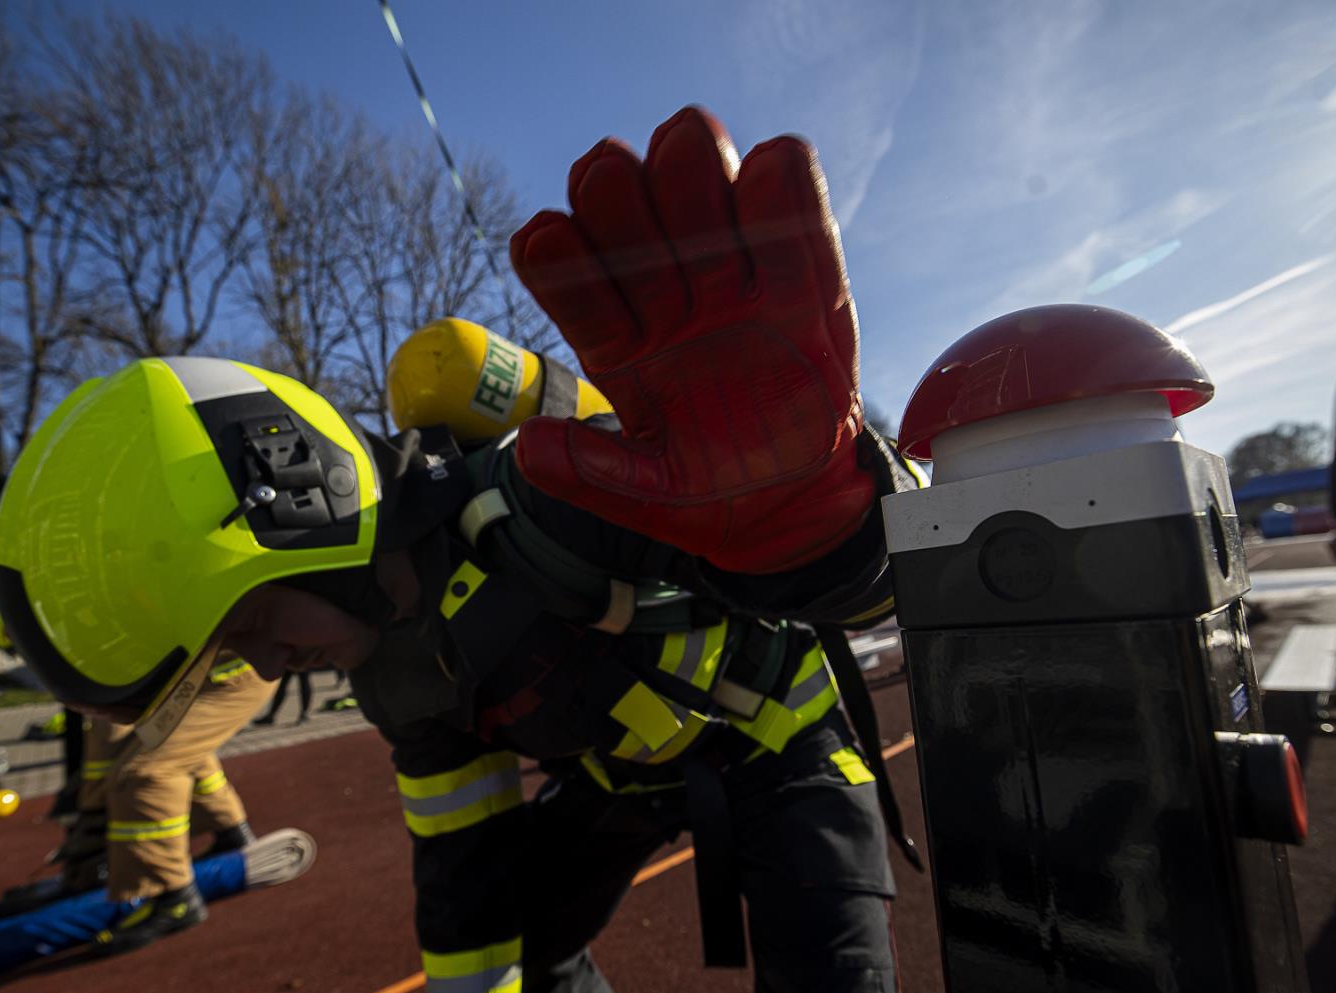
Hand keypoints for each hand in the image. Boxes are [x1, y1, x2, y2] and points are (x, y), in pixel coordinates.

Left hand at [508, 106, 871, 572]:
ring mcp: (740, 294)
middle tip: (606, 166)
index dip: (558, 261)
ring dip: (695, 172)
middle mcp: (675, 306)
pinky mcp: (807, 294)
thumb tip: (528, 447)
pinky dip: (791, 194)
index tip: (543, 235)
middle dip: (619, 196)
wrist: (796, 513)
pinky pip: (800, 236)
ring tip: (684, 136)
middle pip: (638, 233)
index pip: (580, 291)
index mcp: (624, 349)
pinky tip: (776, 158)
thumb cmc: (713, 499)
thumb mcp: (650, 500)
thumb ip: (592, 476)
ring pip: (710, 214)